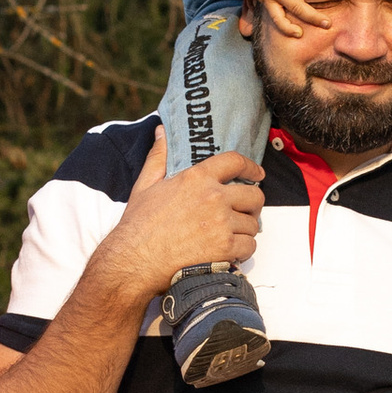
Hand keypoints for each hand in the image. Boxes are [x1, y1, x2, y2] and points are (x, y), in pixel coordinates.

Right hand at [99, 125, 265, 295]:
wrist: (135, 260)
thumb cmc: (139, 226)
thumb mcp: (146, 184)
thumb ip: (159, 157)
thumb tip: (162, 133)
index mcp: (197, 178)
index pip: (235, 162)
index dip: (251, 167)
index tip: (257, 173)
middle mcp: (213, 198)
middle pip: (254, 195)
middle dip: (252, 203)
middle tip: (245, 210)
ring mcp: (221, 223)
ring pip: (253, 223)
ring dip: (245, 229)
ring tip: (232, 233)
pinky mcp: (225, 248)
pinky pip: (250, 245)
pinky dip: (244, 249)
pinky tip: (231, 250)